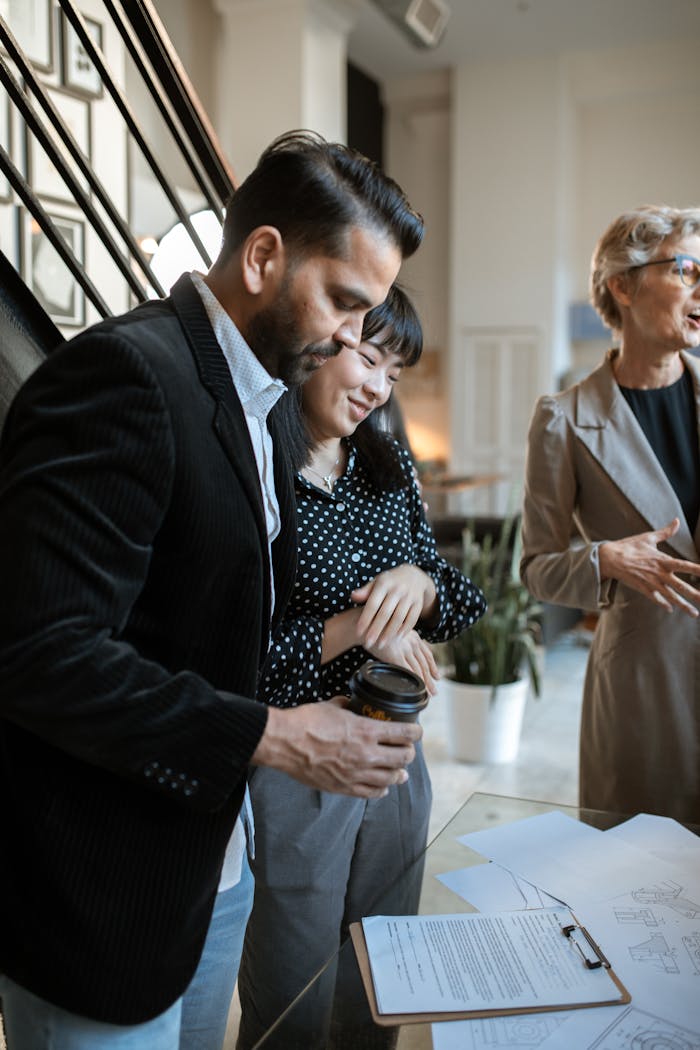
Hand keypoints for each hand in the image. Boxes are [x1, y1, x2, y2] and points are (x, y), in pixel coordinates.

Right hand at [250, 700, 421, 798]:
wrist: (285, 743)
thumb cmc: (307, 722)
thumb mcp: (332, 706)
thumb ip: (348, 706)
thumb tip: (350, 703)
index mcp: (367, 730)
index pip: (404, 733)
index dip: (416, 733)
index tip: (417, 732)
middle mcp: (367, 754)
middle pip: (403, 757)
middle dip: (409, 753)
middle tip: (407, 750)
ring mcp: (357, 773)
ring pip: (391, 778)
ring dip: (399, 773)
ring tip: (401, 772)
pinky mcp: (345, 787)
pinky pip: (372, 792)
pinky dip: (381, 789)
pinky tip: (383, 786)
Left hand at [351, 565, 436, 646]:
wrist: (414, 575)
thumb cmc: (389, 582)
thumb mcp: (376, 582)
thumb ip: (365, 591)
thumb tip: (353, 597)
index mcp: (384, 583)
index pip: (373, 604)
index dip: (365, 618)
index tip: (359, 632)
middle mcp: (397, 589)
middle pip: (385, 613)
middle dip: (376, 630)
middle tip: (368, 643)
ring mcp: (409, 596)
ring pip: (399, 618)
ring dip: (389, 633)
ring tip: (381, 644)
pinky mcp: (419, 603)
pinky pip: (412, 619)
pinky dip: (404, 630)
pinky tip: (397, 638)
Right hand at [367, 629, 439, 695]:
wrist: (363, 625)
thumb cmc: (375, 629)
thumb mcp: (394, 631)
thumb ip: (402, 641)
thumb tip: (404, 653)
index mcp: (413, 636)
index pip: (427, 654)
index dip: (433, 667)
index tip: (437, 677)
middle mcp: (412, 642)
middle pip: (425, 664)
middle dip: (431, 680)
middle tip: (434, 692)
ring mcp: (404, 649)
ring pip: (418, 669)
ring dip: (425, 683)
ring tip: (428, 694)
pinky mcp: (395, 655)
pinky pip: (408, 671)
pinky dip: (414, 681)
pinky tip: (417, 689)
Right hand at [599, 518, 699, 616]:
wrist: (610, 558)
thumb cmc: (629, 546)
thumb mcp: (648, 537)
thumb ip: (666, 532)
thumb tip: (677, 521)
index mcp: (663, 560)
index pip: (685, 566)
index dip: (697, 570)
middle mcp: (659, 573)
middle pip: (681, 586)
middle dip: (695, 595)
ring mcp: (651, 583)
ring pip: (671, 597)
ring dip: (684, 606)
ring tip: (694, 614)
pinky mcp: (643, 589)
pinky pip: (656, 599)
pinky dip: (663, 604)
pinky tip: (670, 609)